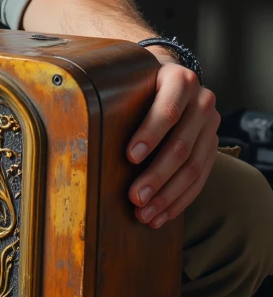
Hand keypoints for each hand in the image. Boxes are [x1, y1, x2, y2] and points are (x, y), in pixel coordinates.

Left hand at [127, 62, 219, 227]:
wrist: (172, 81)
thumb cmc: (140, 85)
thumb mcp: (132, 82)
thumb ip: (118, 98)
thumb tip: (83, 129)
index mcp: (180, 81)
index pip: (168, 111)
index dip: (150, 135)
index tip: (130, 157)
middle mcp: (202, 102)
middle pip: (181, 145)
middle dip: (156, 176)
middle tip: (134, 197)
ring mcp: (211, 126)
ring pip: (193, 167)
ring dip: (167, 196)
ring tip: (145, 214)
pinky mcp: (212, 147)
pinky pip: (200, 179)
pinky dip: (180, 200)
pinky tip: (162, 215)